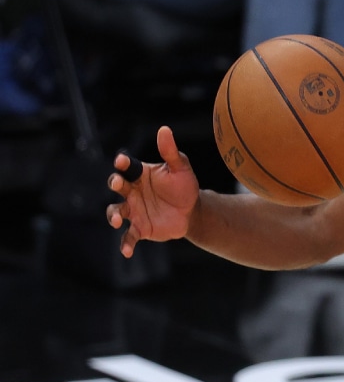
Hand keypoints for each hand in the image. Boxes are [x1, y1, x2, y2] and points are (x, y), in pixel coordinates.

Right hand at [106, 126, 201, 257]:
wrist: (191, 211)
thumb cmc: (184, 186)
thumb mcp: (181, 168)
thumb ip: (171, 152)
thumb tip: (164, 130)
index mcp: (139, 175)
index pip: (127, 167)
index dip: (123, 163)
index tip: (121, 161)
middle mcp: (132, 192)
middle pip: (117, 186)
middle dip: (115, 184)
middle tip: (117, 183)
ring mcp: (133, 211)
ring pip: (116, 212)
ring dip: (113, 216)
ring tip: (118, 220)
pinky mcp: (139, 228)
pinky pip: (128, 237)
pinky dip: (125, 244)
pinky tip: (127, 252)